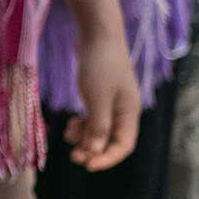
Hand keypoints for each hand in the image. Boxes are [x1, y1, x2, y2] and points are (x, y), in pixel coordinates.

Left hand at [65, 25, 139, 171]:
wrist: (97, 33)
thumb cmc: (100, 65)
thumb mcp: (97, 99)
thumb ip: (97, 126)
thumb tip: (93, 152)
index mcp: (129, 112)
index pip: (123, 145)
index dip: (107, 158)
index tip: (86, 165)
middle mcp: (124, 110)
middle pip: (111, 140)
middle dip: (93, 149)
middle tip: (72, 155)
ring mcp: (113, 102)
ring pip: (100, 130)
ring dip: (85, 137)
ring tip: (69, 132)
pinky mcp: (101, 94)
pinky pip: (94, 118)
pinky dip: (83, 124)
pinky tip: (71, 123)